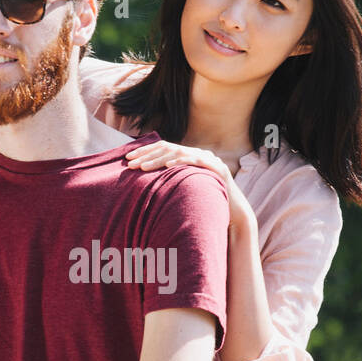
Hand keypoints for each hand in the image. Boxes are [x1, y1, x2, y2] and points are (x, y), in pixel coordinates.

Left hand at [125, 140, 255, 233]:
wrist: (234, 211)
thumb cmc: (206, 203)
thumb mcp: (184, 190)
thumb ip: (170, 183)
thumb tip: (145, 186)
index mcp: (189, 157)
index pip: (163, 148)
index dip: (145, 152)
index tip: (127, 159)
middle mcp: (198, 154)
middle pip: (168, 149)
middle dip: (147, 155)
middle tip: (130, 163)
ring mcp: (208, 159)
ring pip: (179, 154)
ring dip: (158, 160)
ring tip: (142, 167)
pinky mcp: (217, 168)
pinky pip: (196, 161)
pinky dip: (181, 163)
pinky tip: (167, 166)